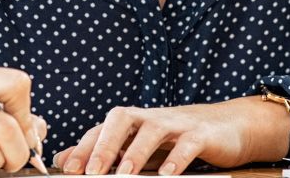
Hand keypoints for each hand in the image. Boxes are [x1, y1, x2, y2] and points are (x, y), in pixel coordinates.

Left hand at [52, 96, 289, 175]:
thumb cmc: (177, 138)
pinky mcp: (201, 134)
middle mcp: (152, 117)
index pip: (103, 128)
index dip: (84, 146)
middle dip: (105, 144)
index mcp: (134, 121)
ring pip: (153, 129)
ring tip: (124, 175)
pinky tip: (167, 175)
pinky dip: (176, 159)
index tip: (68, 170)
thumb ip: (105, 151)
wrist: (227, 126)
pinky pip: (187, 143)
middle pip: (122, 118)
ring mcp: (177, 123)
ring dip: (136, 152)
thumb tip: (63, 159)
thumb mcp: (139, 145)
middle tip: (92, 171)